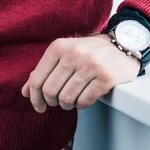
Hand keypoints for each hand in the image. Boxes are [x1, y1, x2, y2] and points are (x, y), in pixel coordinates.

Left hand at [21, 34, 139, 111]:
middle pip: (50, 91)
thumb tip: (26, 92)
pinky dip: (82, 104)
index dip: (35, 97)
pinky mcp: (106, 77)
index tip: (39, 106)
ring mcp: (91, 65)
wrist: (124, 43)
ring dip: (68, 104)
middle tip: (58, 102)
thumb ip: (43, 71)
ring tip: (72, 100)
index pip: (37, 79)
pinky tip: (84, 99)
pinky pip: (85, 101)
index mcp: (59, 47)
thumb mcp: (63, 54)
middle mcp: (73, 54)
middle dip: (52, 102)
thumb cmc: (89, 51)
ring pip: (67, 98)